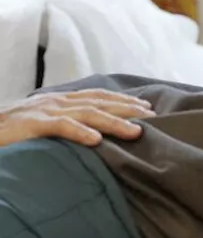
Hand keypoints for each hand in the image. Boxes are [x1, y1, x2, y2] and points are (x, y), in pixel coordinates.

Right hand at [0, 89, 153, 147]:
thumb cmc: (13, 132)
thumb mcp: (45, 125)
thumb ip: (68, 125)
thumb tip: (96, 135)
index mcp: (60, 100)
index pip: (97, 97)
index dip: (123, 101)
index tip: (147, 108)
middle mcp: (56, 101)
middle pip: (99, 103)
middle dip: (128, 109)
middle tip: (153, 118)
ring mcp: (44, 111)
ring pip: (86, 114)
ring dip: (114, 123)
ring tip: (136, 132)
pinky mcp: (31, 124)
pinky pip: (59, 127)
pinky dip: (79, 132)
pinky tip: (96, 140)